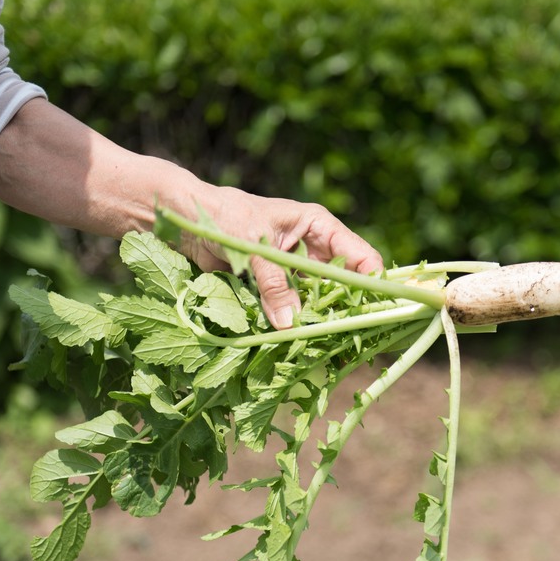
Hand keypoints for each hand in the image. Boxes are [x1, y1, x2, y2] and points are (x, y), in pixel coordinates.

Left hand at [184, 188, 384, 328]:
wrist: (185, 219)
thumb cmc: (224, 217)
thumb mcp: (254, 249)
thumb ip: (273, 285)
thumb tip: (289, 324)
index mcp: (318, 226)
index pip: (359, 255)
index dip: (371, 283)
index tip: (374, 311)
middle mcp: (312, 248)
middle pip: (342, 283)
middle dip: (344, 308)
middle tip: (349, 336)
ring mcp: (294, 269)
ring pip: (316, 299)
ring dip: (316, 319)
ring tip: (323, 343)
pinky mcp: (274, 285)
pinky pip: (290, 307)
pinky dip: (291, 321)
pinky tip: (295, 339)